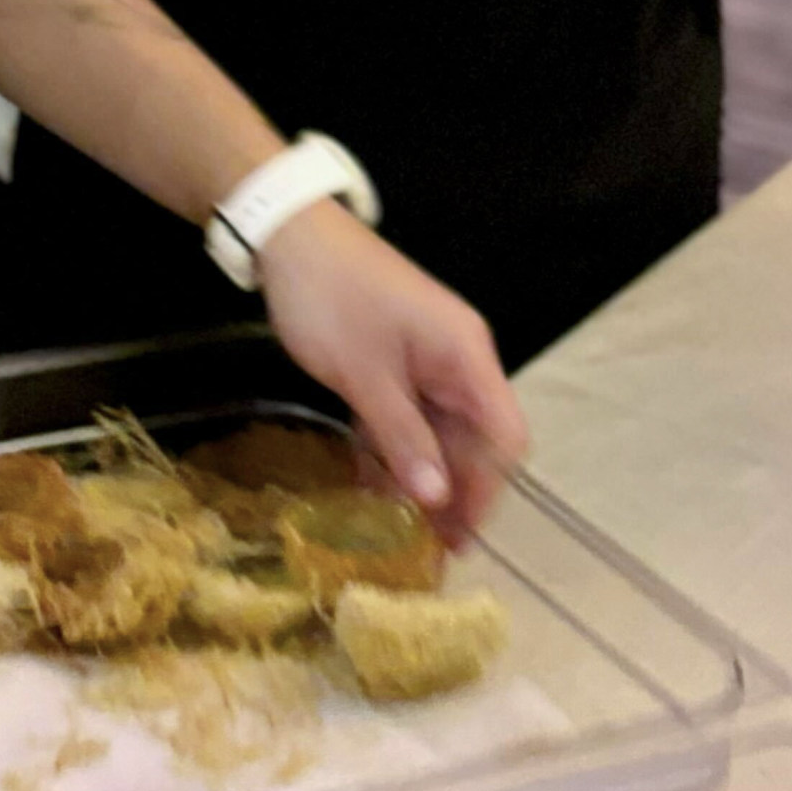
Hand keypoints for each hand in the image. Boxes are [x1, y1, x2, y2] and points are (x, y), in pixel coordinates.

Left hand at [253, 204, 527, 545]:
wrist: (288, 236)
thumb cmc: (332, 299)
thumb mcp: (365, 375)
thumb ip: (404, 437)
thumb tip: (439, 499)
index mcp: (466, 356)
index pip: (503, 434)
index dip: (487, 488)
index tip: (463, 535)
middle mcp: (456, 362)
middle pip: (472, 440)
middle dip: (455, 494)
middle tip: (432, 554)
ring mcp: (424, 363)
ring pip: (436, 434)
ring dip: (422, 480)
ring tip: (404, 539)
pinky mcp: (392, 365)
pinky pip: (404, 419)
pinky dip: (392, 453)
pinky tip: (374, 494)